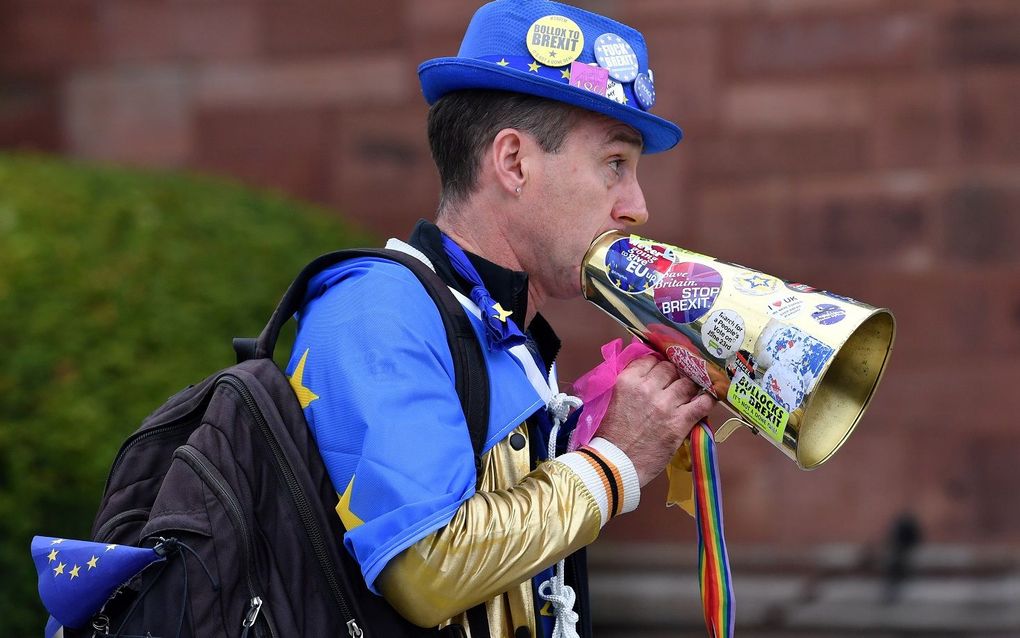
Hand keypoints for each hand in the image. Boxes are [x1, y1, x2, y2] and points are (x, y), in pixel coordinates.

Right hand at [595, 355, 715, 485]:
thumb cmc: (608, 435)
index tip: (660, 371)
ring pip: (688, 383)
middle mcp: (647, 388)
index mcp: (627, 381)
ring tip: (689, 394)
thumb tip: (640, 369)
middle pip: (670, 368)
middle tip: (673, 384)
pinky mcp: (679, 422)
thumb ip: (624, 383)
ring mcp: (665, 404)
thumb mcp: (608, 400)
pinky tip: (709, 399)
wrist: (613, 464)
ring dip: (689, 387)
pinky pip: (702, 403)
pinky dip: (708, 400)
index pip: (650, 359)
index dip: (657, 365)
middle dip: (673, 374)